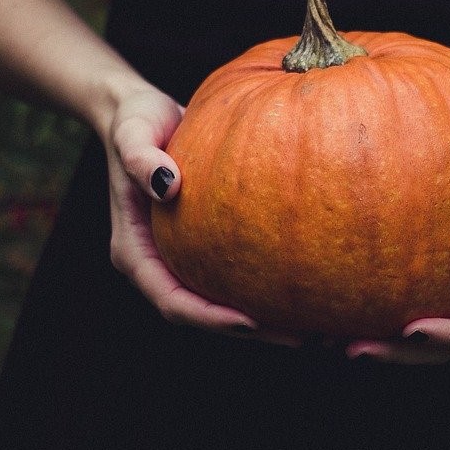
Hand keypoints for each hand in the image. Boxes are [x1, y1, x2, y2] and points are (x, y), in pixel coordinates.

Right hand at [103, 87, 301, 346]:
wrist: (142, 112)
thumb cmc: (135, 121)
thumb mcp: (132, 133)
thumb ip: (141, 158)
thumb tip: (168, 186)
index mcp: (135, 253)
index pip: (172, 301)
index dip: (209, 318)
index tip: (250, 322)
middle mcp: (159, 264)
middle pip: (203, 314)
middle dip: (250, 331)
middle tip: (303, 337)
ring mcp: (182, 257)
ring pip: (223, 302)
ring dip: (266, 319)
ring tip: (317, 324)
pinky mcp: (206, 245)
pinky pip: (237, 274)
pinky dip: (267, 285)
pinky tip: (310, 283)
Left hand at [343, 145, 449, 363]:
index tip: (413, 330)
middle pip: (444, 350)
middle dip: (400, 355)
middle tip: (353, 349)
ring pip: (419, 341)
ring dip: (378, 345)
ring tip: (327, 341)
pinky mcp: (439, 292)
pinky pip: (403, 308)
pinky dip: (371, 313)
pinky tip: (329, 307)